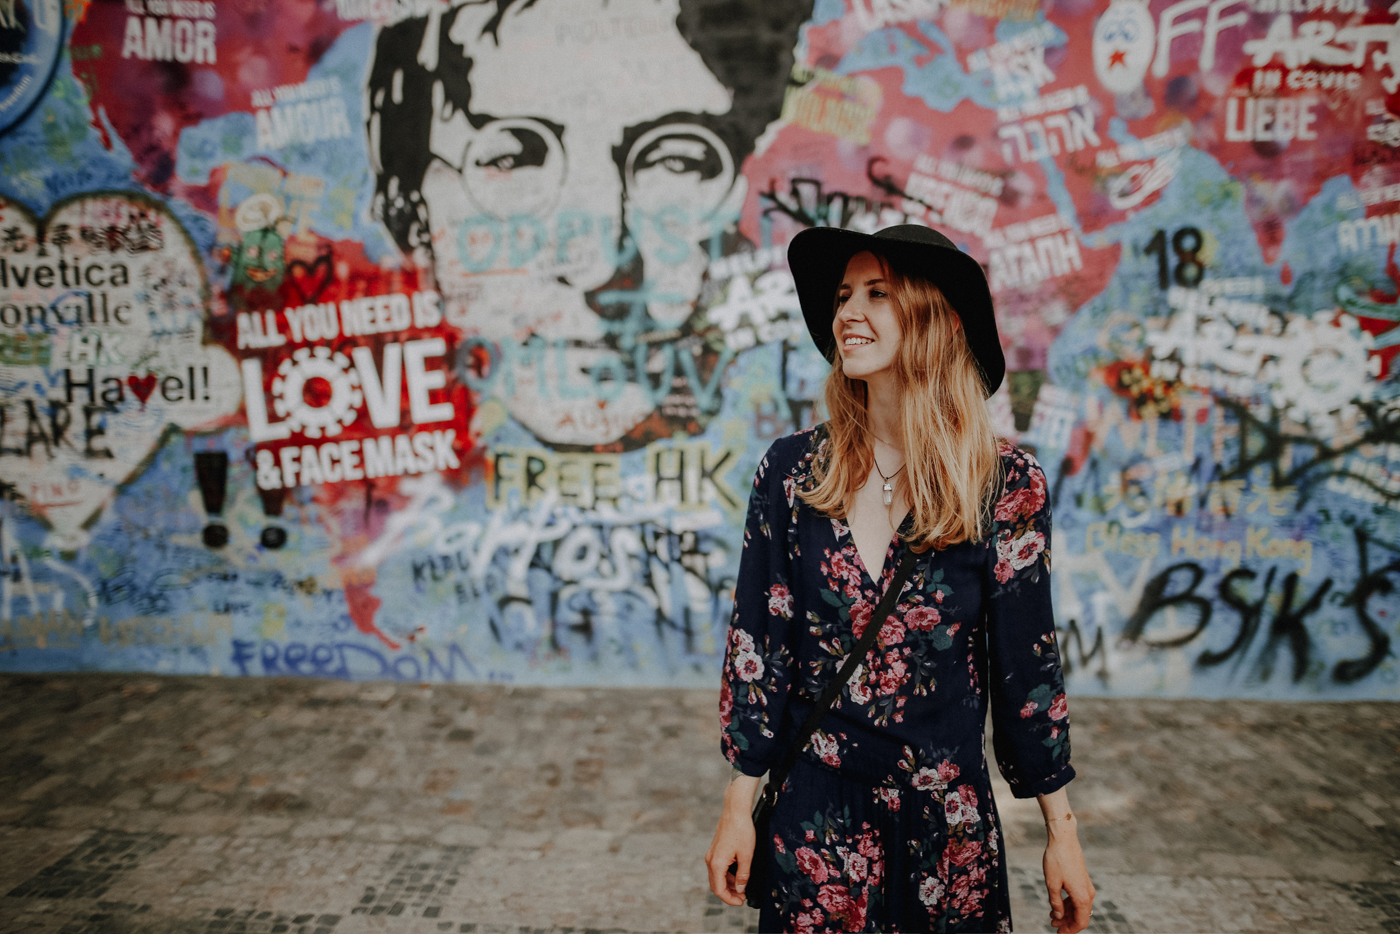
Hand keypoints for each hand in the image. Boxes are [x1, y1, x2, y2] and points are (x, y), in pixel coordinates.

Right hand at [705, 777, 759, 905]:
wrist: (735, 811)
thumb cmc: (741, 830)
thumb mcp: (746, 855)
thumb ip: (743, 875)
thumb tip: (740, 889)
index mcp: (717, 864)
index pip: (719, 890)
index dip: (730, 900)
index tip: (741, 902)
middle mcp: (710, 860)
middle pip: (716, 885)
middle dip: (729, 894)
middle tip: (743, 897)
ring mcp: (712, 855)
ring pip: (717, 877)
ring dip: (729, 885)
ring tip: (743, 887)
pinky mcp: (715, 850)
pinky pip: (719, 868)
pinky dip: (727, 875)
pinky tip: (739, 875)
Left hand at [1043, 824, 1094, 932]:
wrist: (1064, 839)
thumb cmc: (1056, 860)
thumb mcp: (1051, 883)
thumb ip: (1055, 903)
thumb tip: (1058, 916)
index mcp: (1082, 897)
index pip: (1080, 922)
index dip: (1070, 930)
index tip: (1059, 933)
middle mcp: (1088, 893)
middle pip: (1080, 916)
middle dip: (1067, 923)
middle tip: (1053, 926)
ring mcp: (1086, 886)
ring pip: (1079, 907)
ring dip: (1067, 914)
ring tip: (1052, 917)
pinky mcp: (1083, 880)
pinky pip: (1078, 898)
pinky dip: (1069, 904)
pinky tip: (1057, 905)